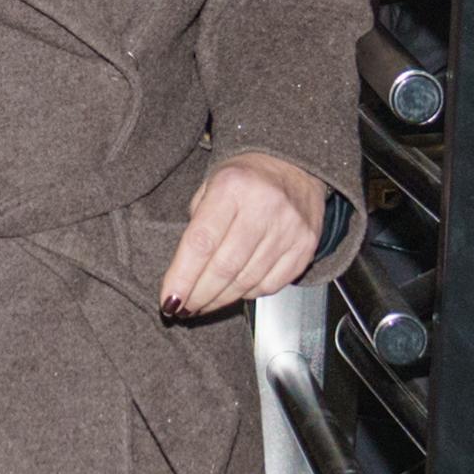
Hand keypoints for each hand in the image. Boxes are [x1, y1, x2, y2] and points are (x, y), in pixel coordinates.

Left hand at [161, 154, 333, 320]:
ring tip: (204, 303)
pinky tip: (235, 289)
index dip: (182, 277)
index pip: (201, 242)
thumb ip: (197, 226)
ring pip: (247, 282)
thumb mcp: (211, 185)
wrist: (295, 165)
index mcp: (233, 186)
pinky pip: (270, 285)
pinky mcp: (305, 246)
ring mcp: (289, 229)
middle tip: (184, 308)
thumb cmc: (246, 178)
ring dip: (220, 299)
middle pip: (224, 268)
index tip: (169, 300)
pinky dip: (247, 294)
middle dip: (199, 295)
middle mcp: (264, 206)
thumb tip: (183, 277)